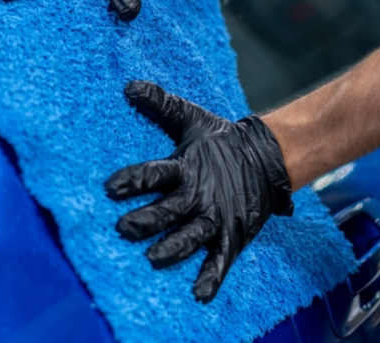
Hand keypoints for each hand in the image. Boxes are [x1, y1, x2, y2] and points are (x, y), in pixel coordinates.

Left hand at [105, 81, 293, 302]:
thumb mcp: (192, 119)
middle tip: (122, 229)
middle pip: (167, 210)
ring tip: (152, 260)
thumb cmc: (222, 140)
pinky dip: (211, 277)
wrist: (269, 157)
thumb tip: (129, 85)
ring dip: (171, 249)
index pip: (154, 173)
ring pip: (189, 237)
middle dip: (145, 220)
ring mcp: (215, 217)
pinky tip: (199, 294)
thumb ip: (160, 105)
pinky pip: (220, 259)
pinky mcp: (232, 234)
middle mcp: (198, 195)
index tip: (109, 188)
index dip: (133, 180)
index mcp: (185, 168)